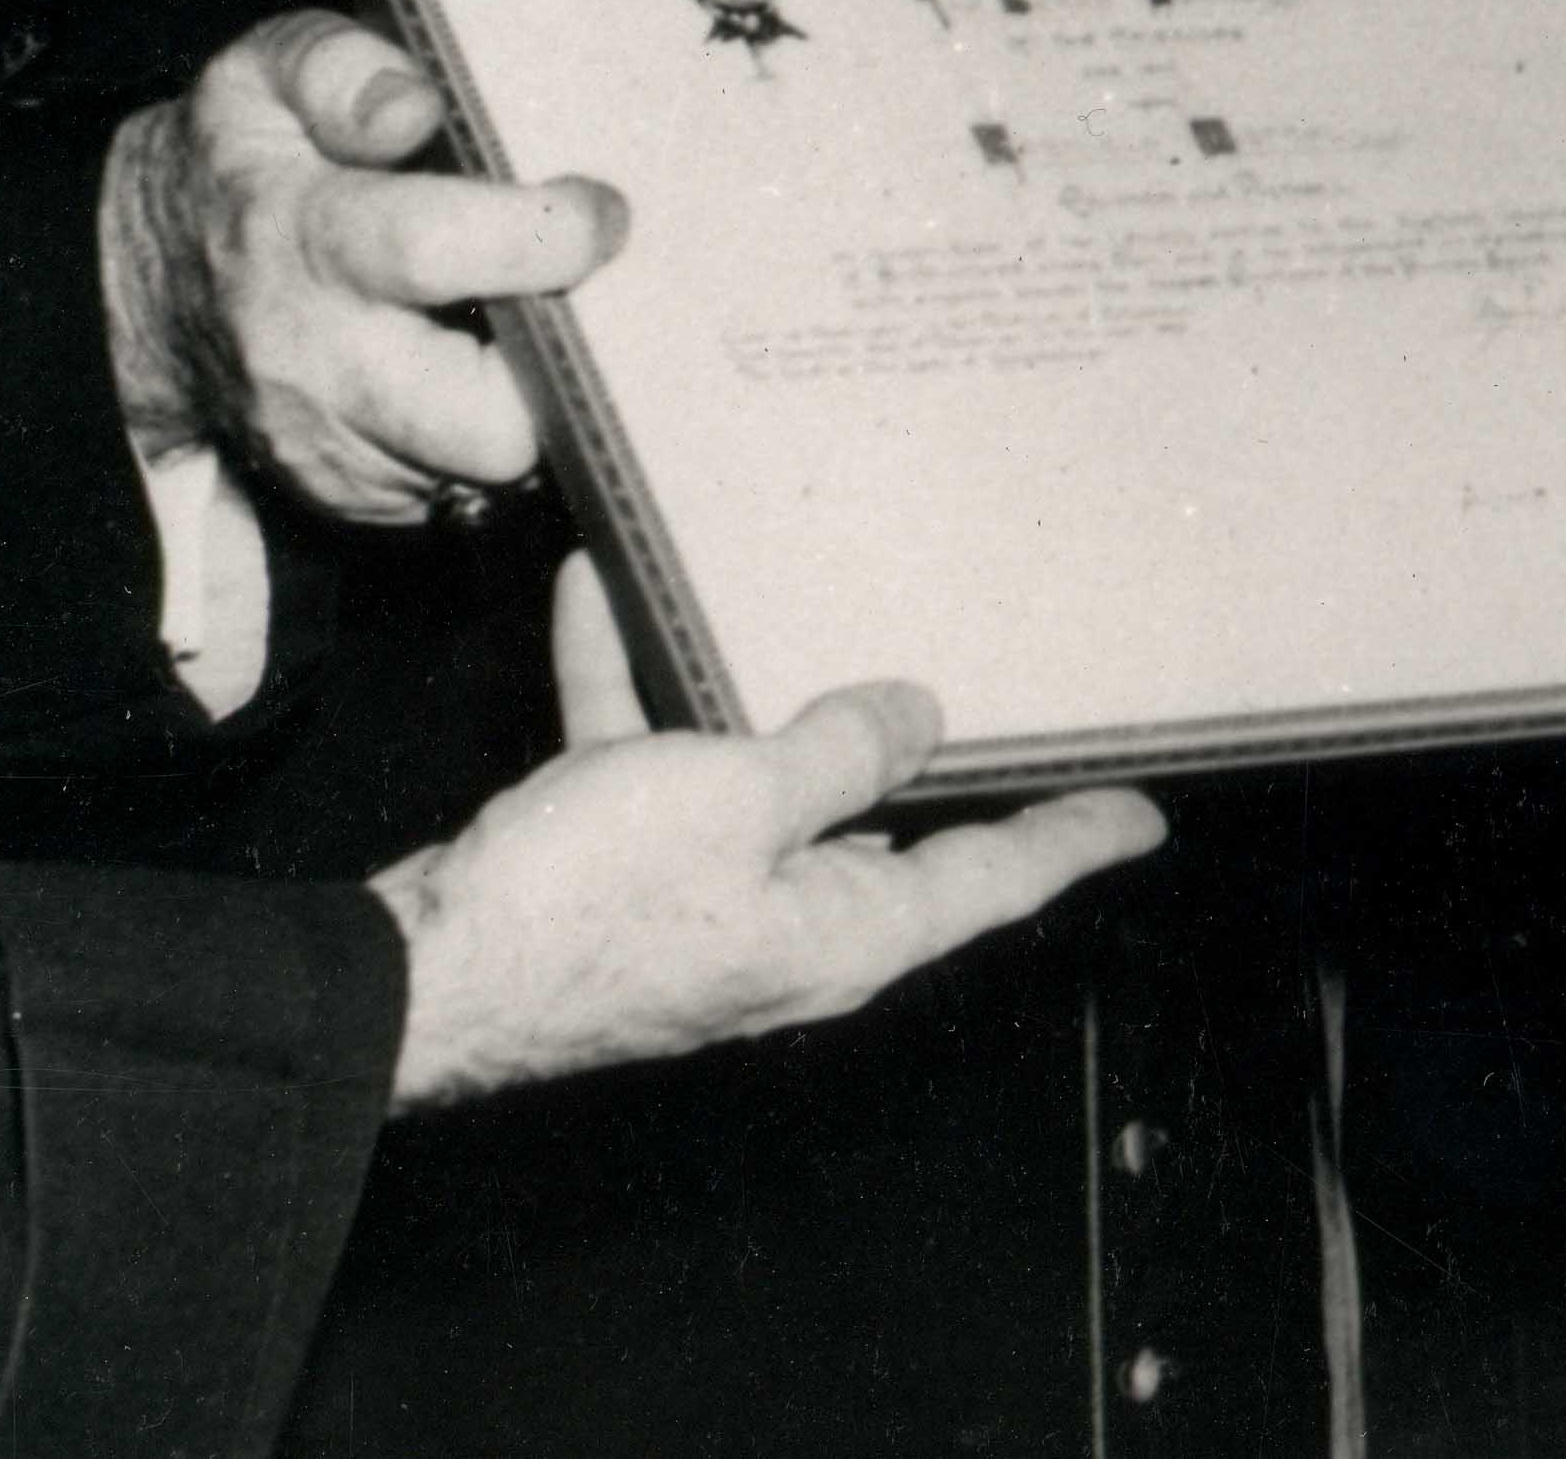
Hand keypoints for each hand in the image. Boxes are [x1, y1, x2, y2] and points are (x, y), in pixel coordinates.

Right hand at [100, 13, 623, 526]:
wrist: (136, 295)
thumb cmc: (231, 167)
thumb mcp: (259, 77)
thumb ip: (337, 67)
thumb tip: (415, 108)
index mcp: (301, 240)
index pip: (435, 250)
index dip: (545, 235)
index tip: (599, 211)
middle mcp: (315, 364)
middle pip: (483, 423)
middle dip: (560, 370)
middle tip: (571, 297)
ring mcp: (330, 449)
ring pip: (486, 475)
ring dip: (531, 407)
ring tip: (523, 327)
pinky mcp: (348, 498)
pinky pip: (460, 495)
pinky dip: (484, 439)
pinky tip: (472, 369)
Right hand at [370, 560, 1166, 1108]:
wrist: (421, 974)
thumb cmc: (585, 906)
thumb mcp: (736, 803)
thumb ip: (834, 754)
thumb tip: (916, 717)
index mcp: (843, 929)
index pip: (992, 880)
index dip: (1071, 840)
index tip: (1144, 812)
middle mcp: (783, 924)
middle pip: (881, 827)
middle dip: (918, 748)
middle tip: (985, 678)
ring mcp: (694, 901)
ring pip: (750, 781)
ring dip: (747, 689)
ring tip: (784, 595)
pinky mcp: (609, 873)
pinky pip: (638, 762)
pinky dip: (625, 684)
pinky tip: (599, 591)